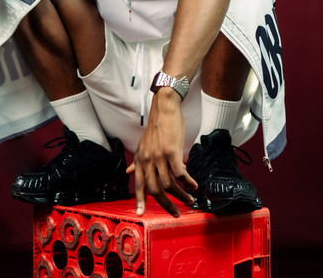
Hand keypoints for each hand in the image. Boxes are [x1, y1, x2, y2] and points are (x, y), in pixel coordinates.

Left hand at [126, 89, 196, 217]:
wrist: (165, 108)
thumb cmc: (157, 126)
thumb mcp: (143, 144)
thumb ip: (137, 160)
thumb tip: (128, 171)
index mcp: (140, 159)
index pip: (138, 184)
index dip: (140, 200)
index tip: (141, 214)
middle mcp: (147, 160)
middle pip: (155, 190)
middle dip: (166, 205)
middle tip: (176, 213)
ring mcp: (159, 156)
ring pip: (169, 185)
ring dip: (181, 196)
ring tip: (190, 200)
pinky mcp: (171, 152)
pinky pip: (180, 174)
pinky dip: (188, 183)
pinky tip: (194, 185)